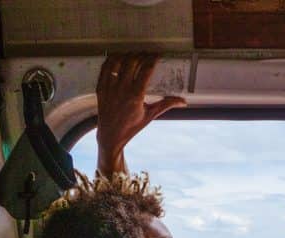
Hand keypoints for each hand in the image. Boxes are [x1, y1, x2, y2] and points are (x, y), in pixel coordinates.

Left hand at [96, 54, 185, 174]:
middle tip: (146, 54)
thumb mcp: (150, 115)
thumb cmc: (132, 126)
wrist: (111, 136)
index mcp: (136, 95)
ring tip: (134, 55)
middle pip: (132, 61)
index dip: (153, 58)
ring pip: (117, 61)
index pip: (146, 69)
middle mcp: (122, 90)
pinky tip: (119, 58)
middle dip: (141, 54)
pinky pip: (105, 68)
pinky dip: (112, 59)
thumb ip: (166, 105)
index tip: (157, 55)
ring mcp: (110, 88)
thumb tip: (183, 102)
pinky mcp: (101, 88)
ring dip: (127, 55)